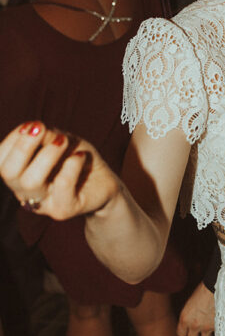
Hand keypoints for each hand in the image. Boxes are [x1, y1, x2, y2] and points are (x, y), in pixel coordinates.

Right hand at [0, 122, 117, 218]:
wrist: (103, 184)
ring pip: (31, 181)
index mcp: (18, 173)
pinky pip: (62, 185)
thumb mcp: (61, 141)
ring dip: (48, 154)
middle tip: (42, 127)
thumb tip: (34, 128)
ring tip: (64, 140)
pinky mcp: (63, 210)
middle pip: (8, 172)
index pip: (0, 160)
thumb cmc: (77, 158)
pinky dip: (72, 164)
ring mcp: (42, 204)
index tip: (32, 125)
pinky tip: (81, 155)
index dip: (12, 140)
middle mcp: (24, 191)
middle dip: (23, 146)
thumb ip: (46, 136)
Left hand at [176, 281, 214, 335]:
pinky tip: (216, 324)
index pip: (180, 334)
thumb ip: (188, 316)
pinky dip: (215, 332)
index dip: (185, 332)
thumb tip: (190, 322)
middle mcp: (194, 325)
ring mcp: (205, 327)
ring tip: (208, 329)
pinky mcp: (216, 326)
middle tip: (198, 331)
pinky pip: (214, 335)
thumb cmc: (203, 291)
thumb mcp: (190, 304)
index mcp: (184, 318)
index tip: (188, 329)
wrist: (215, 286)